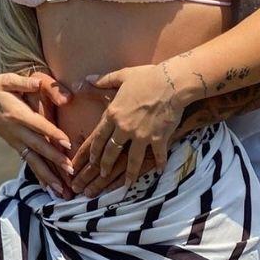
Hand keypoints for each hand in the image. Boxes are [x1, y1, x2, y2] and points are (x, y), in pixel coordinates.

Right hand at [0, 71, 75, 195]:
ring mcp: (15, 140)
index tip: (67, 143)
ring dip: (48, 176)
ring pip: (33, 160)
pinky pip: (29, 162)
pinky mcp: (16, 145)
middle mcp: (16, 131)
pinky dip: (39, 176)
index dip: (52, 133)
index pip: (38, 125)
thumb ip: (23, 81)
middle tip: (71, 171)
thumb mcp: (7, 79)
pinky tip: (50, 189)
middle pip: (38, 147)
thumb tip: (36, 83)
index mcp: (17, 113)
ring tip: (62, 191)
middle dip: (55, 160)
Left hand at [82, 64, 184, 187]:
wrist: (172, 82)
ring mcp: (141, 135)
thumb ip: (104, 80)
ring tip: (127, 184)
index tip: (91, 161)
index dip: (94, 151)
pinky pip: (158, 155)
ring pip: (131, 160)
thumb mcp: (123, 75)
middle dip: (105, 166)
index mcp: (113, 113)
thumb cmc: (148, 77)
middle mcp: (124, 128)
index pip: (99, 137)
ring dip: (129, 173)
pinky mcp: (158, 139)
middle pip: (111, 152)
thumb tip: (87, 79)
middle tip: (102, 176)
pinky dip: (159, 164)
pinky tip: (159, 171)